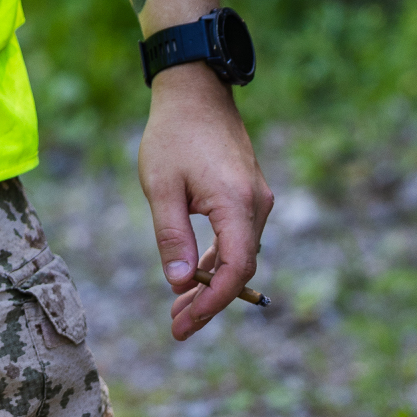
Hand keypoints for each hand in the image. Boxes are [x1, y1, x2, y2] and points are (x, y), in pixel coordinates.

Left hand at [137, 62, 272, 339]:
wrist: (194, 90)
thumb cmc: (173, 134)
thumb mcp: (161, 186)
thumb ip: (171, 236)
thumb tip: (179, 284)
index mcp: (236, 203)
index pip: (234, 269)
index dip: (212, 303)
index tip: (184, 324)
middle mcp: (256, 205)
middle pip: (238, 268)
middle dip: (208, 301)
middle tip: (177, 326)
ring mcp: (256, 199)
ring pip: (238, 256)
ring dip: (211, 283)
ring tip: (178, 308)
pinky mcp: (249, 194)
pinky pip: (236, 239)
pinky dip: (216, 260)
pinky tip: (192, 276)